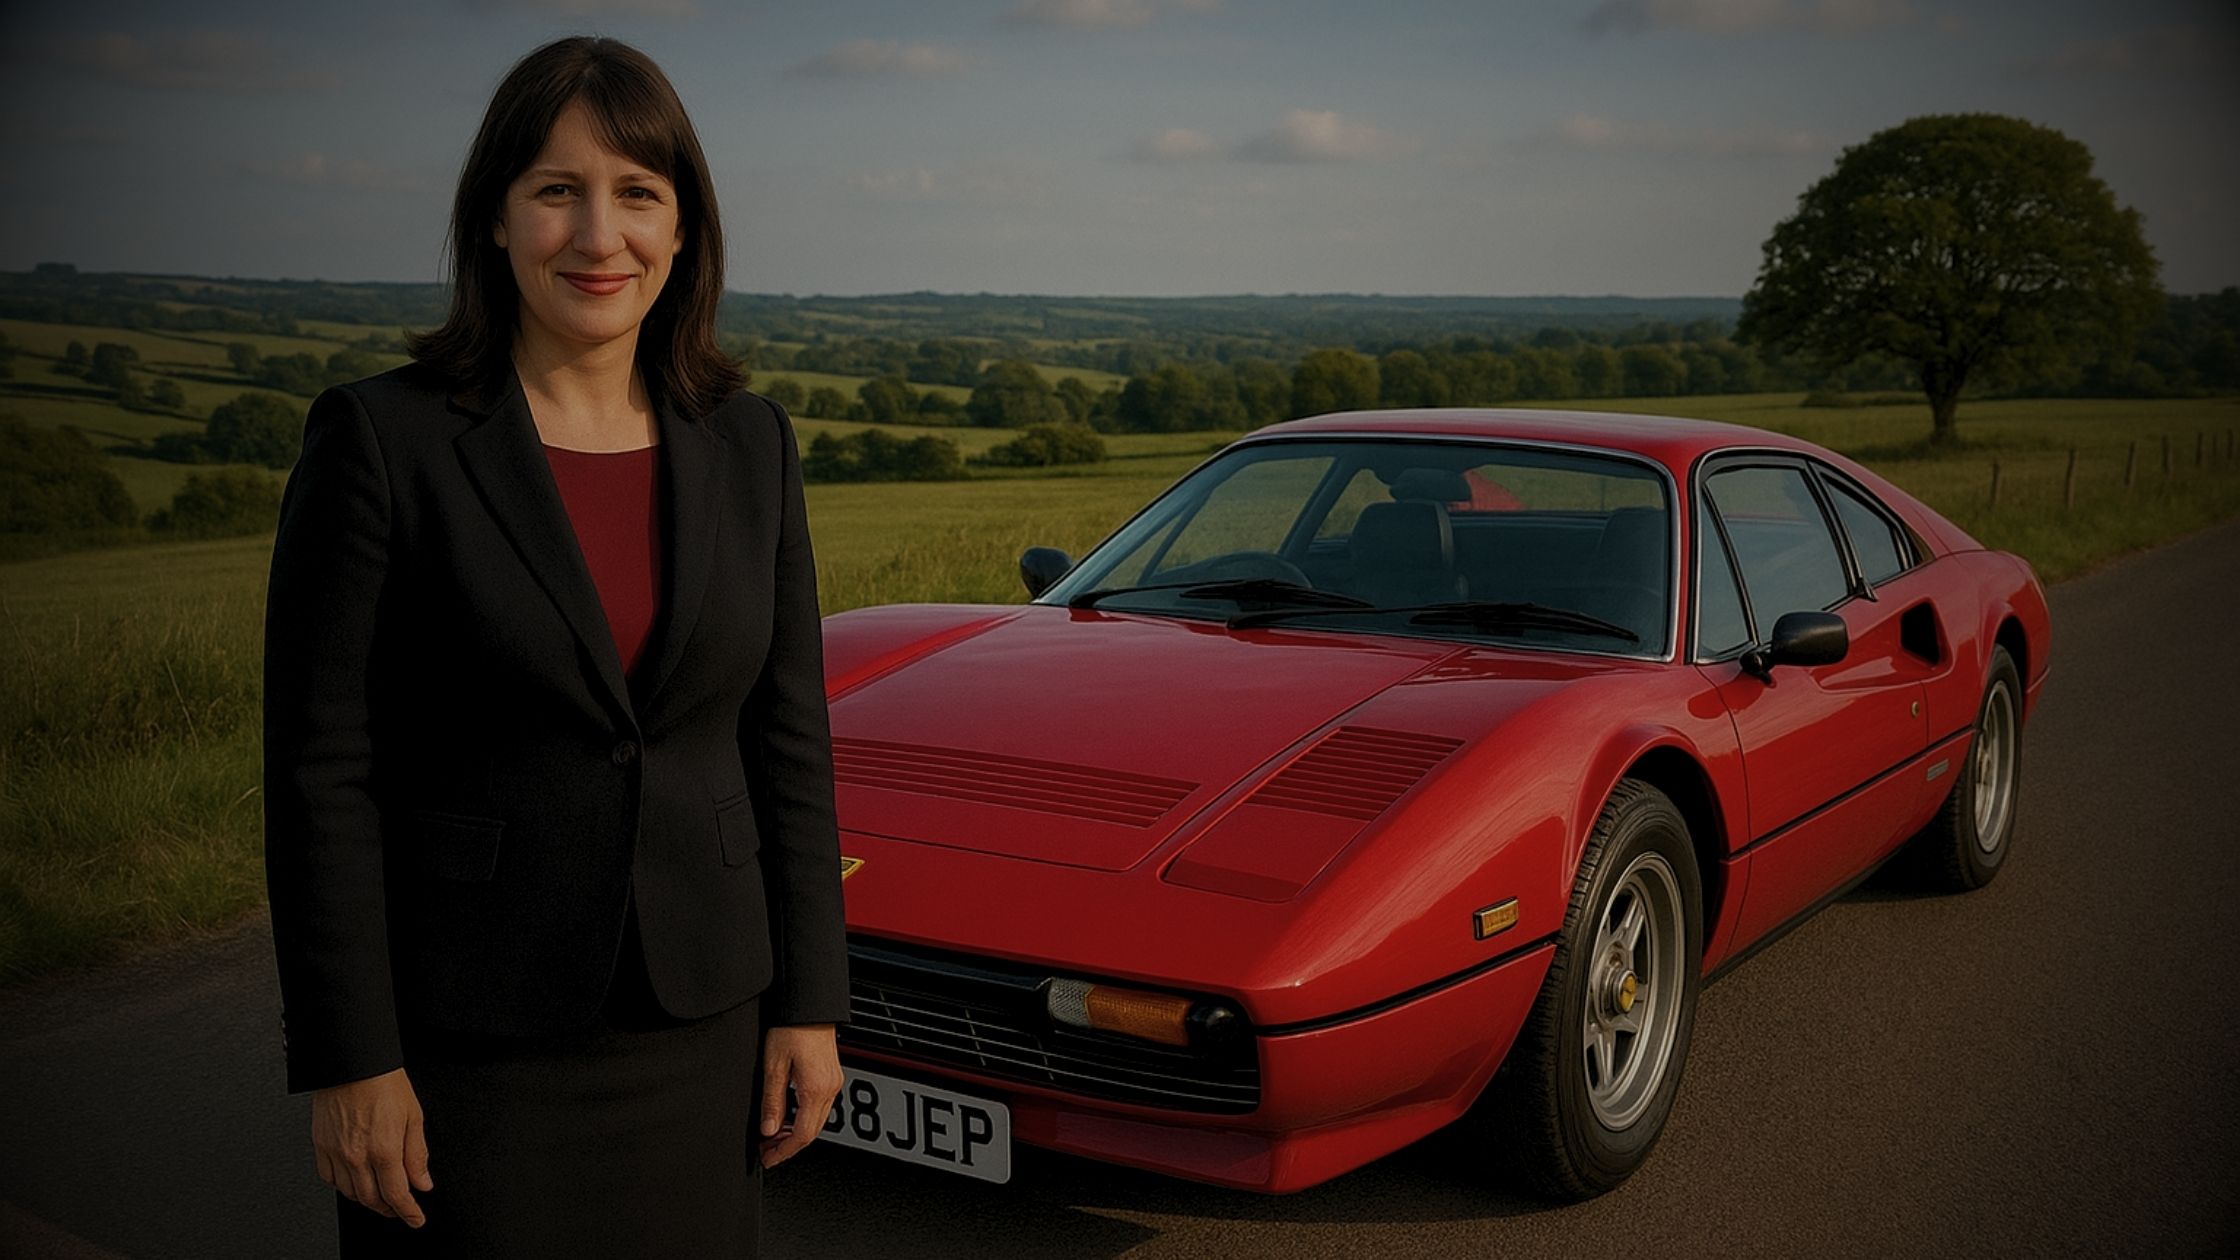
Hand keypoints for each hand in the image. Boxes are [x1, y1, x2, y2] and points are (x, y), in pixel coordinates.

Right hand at [312, 1067, 432, 1226]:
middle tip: (400, 1210)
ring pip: (350, 1193)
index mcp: (384, 1148)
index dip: (409, 1212)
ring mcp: (336, 1152)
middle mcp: (357, 1155)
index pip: (397, 1194)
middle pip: (372, 1199)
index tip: (416, 1219)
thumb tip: (422, 1182)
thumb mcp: (414, 1116)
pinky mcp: (321, 1145)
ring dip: (368, 1201)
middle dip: (389, 1210)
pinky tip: (355, 1182)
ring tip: (381, 1198)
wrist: (352, 1063)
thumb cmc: (383, 1083)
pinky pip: (330, 1179)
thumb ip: (417, 1155)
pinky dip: (344, 1187)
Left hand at [758, 1024, 842, 1168]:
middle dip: (788, 1146)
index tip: (768, 1159)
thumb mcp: (773, 1066)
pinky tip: (788, 1117)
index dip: (783, 1152)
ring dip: (795, 1133)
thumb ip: (771, 1102)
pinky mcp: (832, 1075)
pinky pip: (820, 1107)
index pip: (802, 1135)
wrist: (809, 1005)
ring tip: (773, 1135)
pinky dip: (803, 1118)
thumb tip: (768, 1129)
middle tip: (766, 1150)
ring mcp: (833, 1082)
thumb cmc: (792, 1028)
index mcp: (815, 1089)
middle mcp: (829, 1088)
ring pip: (817, 1121)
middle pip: (812, 1132)